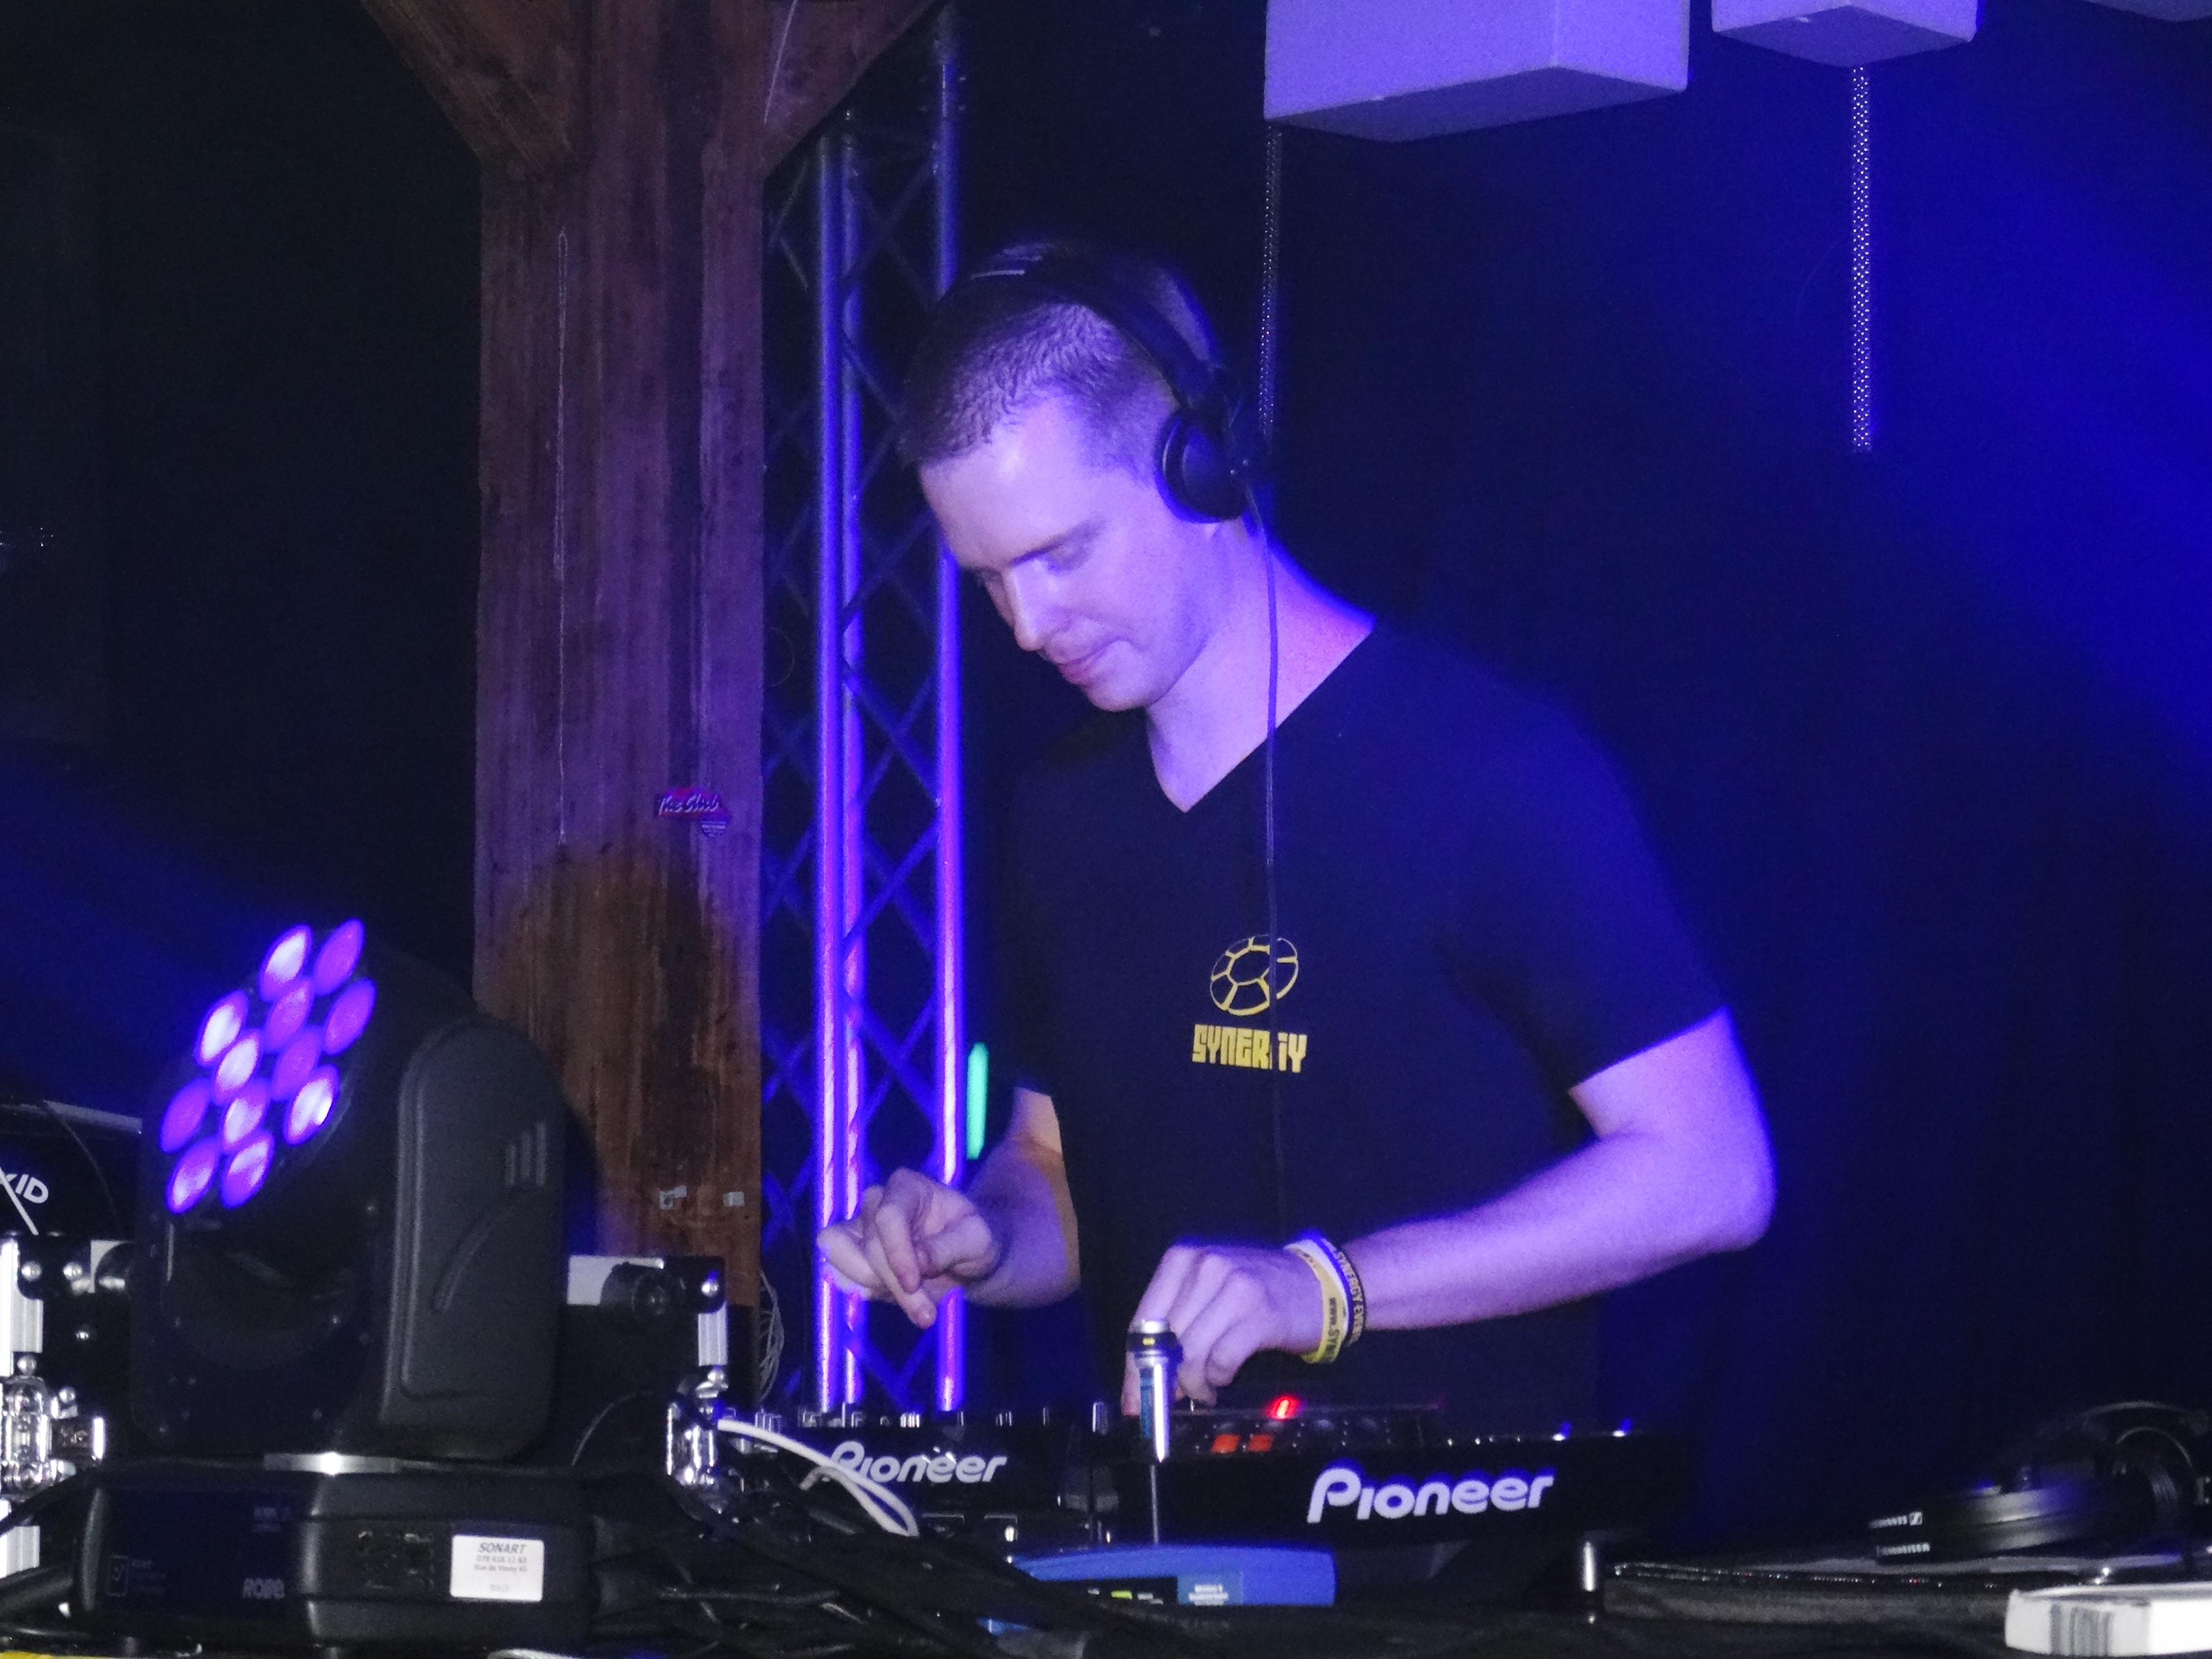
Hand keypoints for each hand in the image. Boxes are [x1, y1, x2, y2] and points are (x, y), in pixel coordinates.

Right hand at [816, 1169, 1002, 1328]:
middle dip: (894, 1283)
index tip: (915, 1282)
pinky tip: (896, 1299)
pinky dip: (863, 1292)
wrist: (968, 1260)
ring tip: (915, 1307)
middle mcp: (877, 1202)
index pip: (888, 1216)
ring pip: (839, 1256)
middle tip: (926, 1313)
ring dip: (873, 1289)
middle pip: (868, 1244)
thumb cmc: (976, 1240)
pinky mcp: (852, 1256)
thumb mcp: (978, 1240)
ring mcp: (860, 1229)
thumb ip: (949, 1247)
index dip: (897, 1253)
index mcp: (907, 1187)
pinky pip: (837, 1273)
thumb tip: (919, 1262)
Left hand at [1120, 1242, 1323, 1411]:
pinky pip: (1221, 1360)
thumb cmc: (1257, 1289)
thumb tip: (1145, 1374)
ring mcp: (1233, 1287)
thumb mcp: (1210, 1288)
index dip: (1134, 1365)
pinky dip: (1217, 1378)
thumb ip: (1177, 1320)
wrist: (1319, 1283)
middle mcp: (1205, 1266)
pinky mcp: (1259, 1313)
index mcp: (1183, 1259)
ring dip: (1193, 1384)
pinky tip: (1223, 1378)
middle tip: (1169, 1400)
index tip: (1131, 1400)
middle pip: (1164, 1340)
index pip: (1143, 1319)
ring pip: (1191, 1353)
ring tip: (1202, 1391)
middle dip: (1162, 1380)